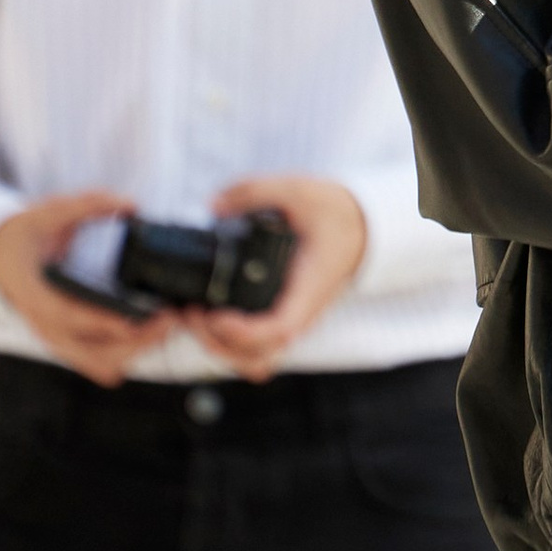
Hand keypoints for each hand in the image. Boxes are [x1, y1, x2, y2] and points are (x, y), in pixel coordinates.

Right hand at [0, 188, 175, 388]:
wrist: (1, 261)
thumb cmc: (25, 238)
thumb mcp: (46, 213)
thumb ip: (86, 205)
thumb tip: (129, 204)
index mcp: (34, 293)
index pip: (66, 314)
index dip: (99, 321)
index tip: (133, 320)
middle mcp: (44, 324)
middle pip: (90, 350)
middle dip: (134, 341)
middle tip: (168, 318)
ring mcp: (57, 339)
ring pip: (99, 362)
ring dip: (135, 350)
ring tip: (167, 326)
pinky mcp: (69, 344)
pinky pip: (99, 362)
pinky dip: (126, 355)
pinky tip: (151, 338)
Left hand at [191, 174, 369, 379]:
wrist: (359, 227)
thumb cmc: (334, 213)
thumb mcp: (298, 190)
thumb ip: (255, 192)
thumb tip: (214, 205)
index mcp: (308, 288)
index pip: (278, 329)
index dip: (242, 332)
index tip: (213, 314)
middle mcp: (299, 313)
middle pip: (258, 357)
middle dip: (216, 343)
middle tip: (192, 311)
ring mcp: (290, 320)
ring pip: (254, 360)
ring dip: (218, 348)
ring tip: (195, 316)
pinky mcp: (280, 318)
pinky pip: (253, 349)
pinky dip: (226, 344)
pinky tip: (207, 317)